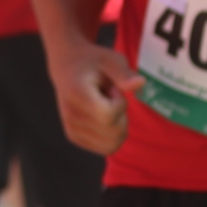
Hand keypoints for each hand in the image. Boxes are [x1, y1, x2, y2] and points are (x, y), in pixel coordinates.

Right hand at [46, 39, 142, 155]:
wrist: (66, 66)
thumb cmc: (92, 62)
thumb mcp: (110, 59)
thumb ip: (124, 72)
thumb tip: (140, 84)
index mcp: (77, 94)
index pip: (109, 116)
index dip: (121, 103)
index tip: (113, 89)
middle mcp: (71, 114)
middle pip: (115, 132)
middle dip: (122, 115)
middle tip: (110, 97)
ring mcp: (71, 128)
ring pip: (113, 144)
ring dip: (118, 126)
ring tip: (106, 107)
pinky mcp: (73, 136)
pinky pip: (106, 148)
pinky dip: (112, 136)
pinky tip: (103, 117)